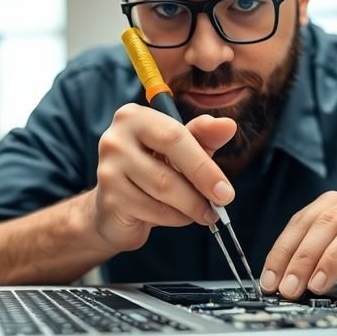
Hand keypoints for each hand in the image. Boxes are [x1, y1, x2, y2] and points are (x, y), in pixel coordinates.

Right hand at [89, 103, 236, 251]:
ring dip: (190, 206)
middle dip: (201, 186)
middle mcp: (115, 139)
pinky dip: (175, 218)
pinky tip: (178, 215)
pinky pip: (153, 211)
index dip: (203, 165)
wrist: (116, 207)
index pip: (174, 136)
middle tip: (222, 204)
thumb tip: (228, 125)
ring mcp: (108, 170)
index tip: (226, 189)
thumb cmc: (154, 170)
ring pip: (163, 191)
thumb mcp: (182, 149)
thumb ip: (203, 136)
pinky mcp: (109, 200)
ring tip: (202, 211)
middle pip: (167, 166)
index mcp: (134, 118)